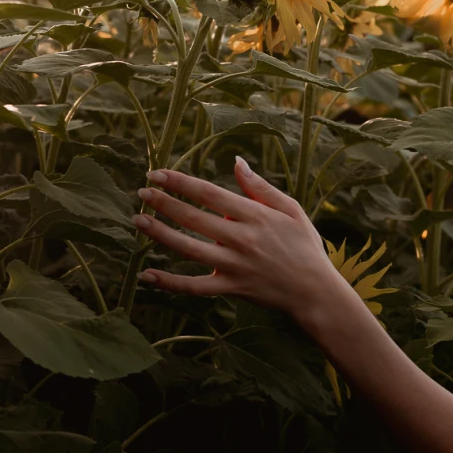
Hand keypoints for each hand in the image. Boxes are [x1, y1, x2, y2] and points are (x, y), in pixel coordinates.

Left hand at [133, 156, 342, 319]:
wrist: (315, 292)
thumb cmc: (304, 246)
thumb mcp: (290, 209)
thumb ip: (260, 187)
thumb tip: (236, 161)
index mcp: (255, 215)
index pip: (209, 193)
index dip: (181, 182)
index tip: (158, 173)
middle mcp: (241, 238)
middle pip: (194, 217)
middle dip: (164, 203)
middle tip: (141, 192)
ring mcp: (234, 265)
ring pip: (189, 249)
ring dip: (160, 234)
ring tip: (138, 221)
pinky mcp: (230, 288)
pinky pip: (194, 287)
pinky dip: (169, 282)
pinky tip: (146, 274)